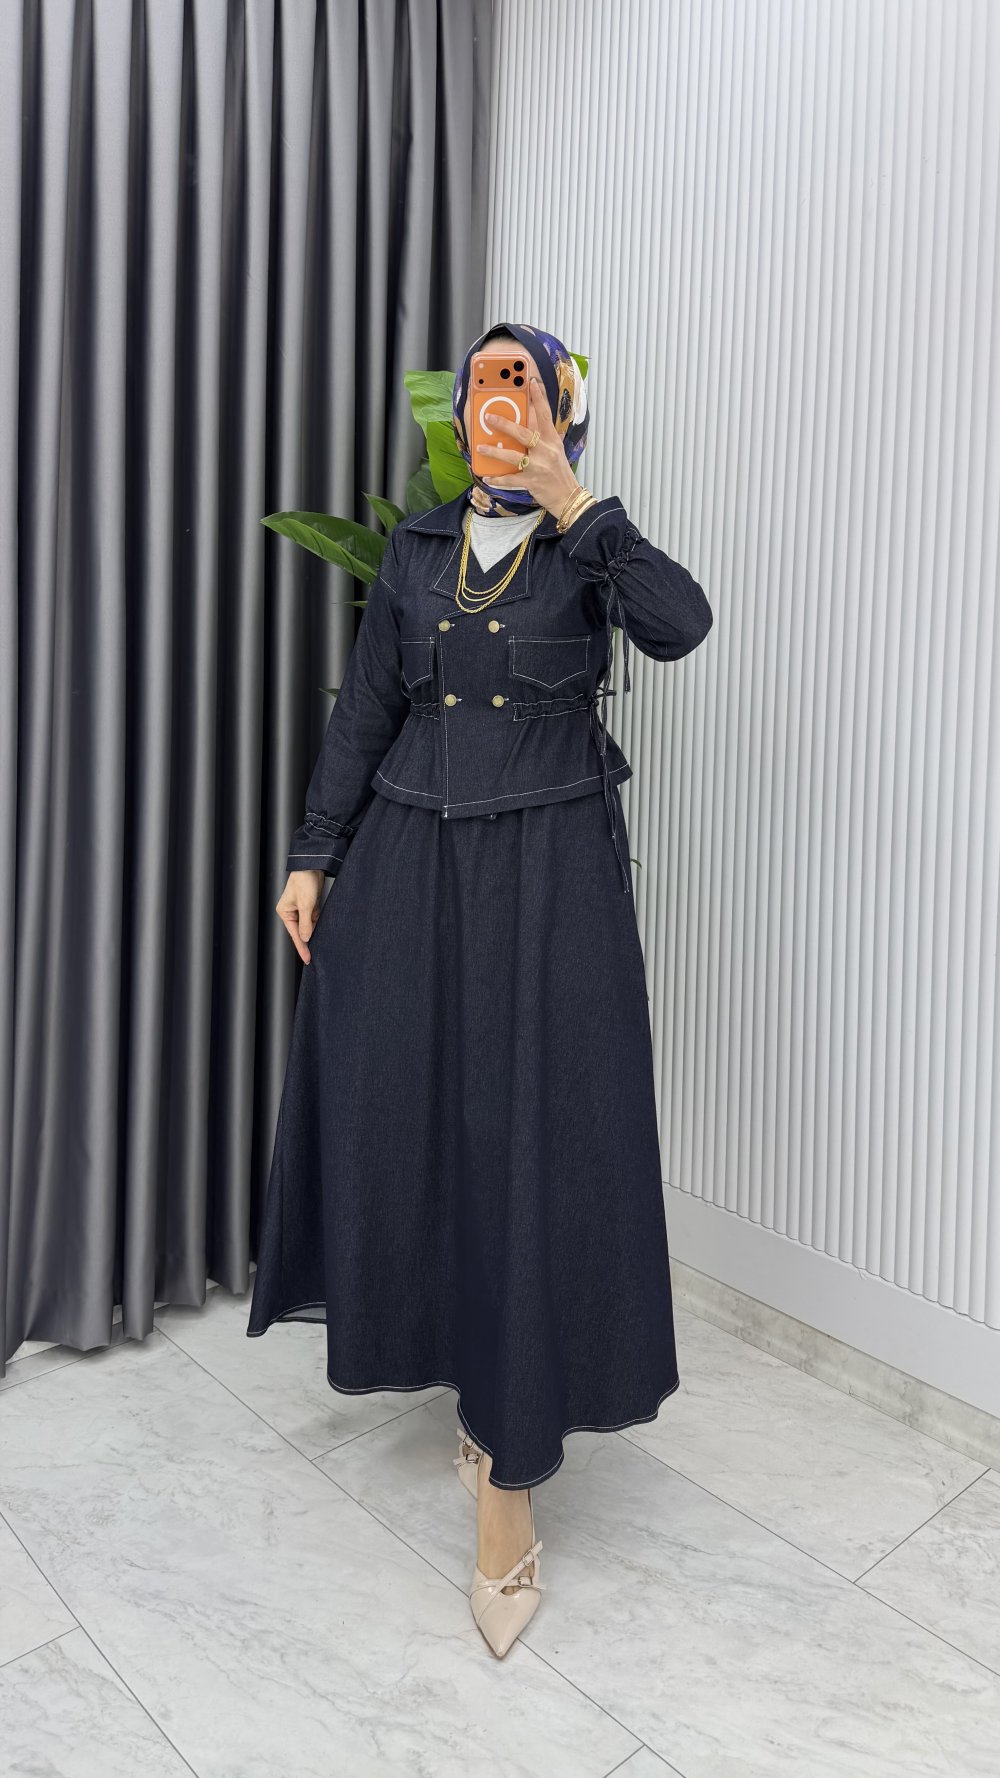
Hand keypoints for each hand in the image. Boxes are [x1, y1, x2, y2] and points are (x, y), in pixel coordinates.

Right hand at [276, 869, 323, 963]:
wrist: (313, 866)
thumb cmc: (304, 881)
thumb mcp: (306, 904)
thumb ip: (306, 923)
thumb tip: (306, 938)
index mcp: (285, 912)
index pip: (294, 934)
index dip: (301, 947)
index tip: (307, 958)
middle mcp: (291, 912)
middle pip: (300, 931)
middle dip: (308, 942)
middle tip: (313, 956)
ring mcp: (300, 909)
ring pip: (308, 926)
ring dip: (314, 932)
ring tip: (321, 945)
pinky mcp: (309, 906)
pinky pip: (313, 919)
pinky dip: (318, 924)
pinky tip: (323, 931)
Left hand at [477, 375, 580, 517]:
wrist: (568, 497)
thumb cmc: (559, 472)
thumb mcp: (555, 450)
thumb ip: (541, 437)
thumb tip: (524, 423)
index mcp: (552, 440)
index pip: (545, 414)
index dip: (538, 397)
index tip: (531, 381)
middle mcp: (546, 450)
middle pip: (523, 433)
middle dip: (504, 424)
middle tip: (488, 417)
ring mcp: (538, 466)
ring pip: (513, 457)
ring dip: (495, 452)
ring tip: (480, 448)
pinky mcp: (532, 482)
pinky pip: (511, 480)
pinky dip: (498, 479)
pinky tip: (487, 477)